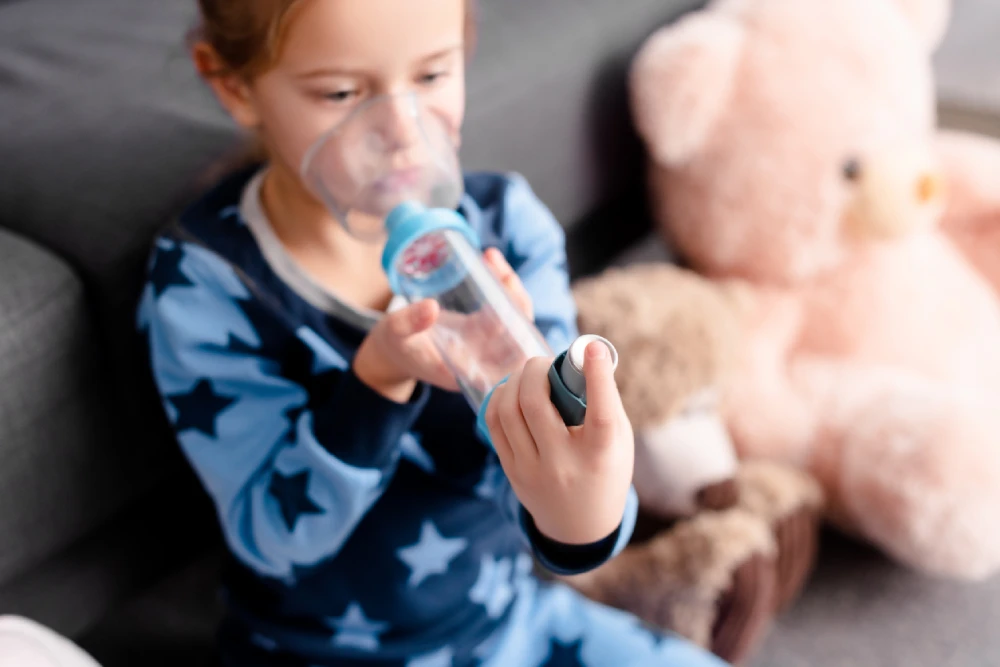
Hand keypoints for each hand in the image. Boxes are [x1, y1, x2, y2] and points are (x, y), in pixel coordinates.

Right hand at [353, 249, 534, 401]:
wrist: (392, 351)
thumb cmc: (395, 347)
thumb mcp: (396, 335)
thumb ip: (408, 323)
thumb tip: (432, 308)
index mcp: (470, 373)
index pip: (508, 360)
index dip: (516, 335)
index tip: (504, 308)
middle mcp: (485, 360)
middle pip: (518, 333)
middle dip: (516, 300)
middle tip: (499, 270)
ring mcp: (486, 343)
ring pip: (513, 315)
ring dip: (509, 286)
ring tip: (491, 257)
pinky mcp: (482, 327)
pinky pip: (502, 305)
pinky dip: (500, 283)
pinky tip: (490, 260)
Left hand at [484, 341, 634, 544]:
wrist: (580, 525)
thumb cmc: (605, 469)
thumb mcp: (619, 441)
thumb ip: (605, 402)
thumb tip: (585, 355)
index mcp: (600, 455)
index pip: (600, 415)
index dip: (597, 377)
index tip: (591, 347)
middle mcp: (564, 464)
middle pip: (535, 404)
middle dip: (535, 370)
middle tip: (543, 361)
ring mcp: (532, 470)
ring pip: (508, 411)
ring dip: (515, 381)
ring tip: (527, 374)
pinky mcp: (512, 472)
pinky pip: (495, 424)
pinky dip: (500, 398)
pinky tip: (511, 390)